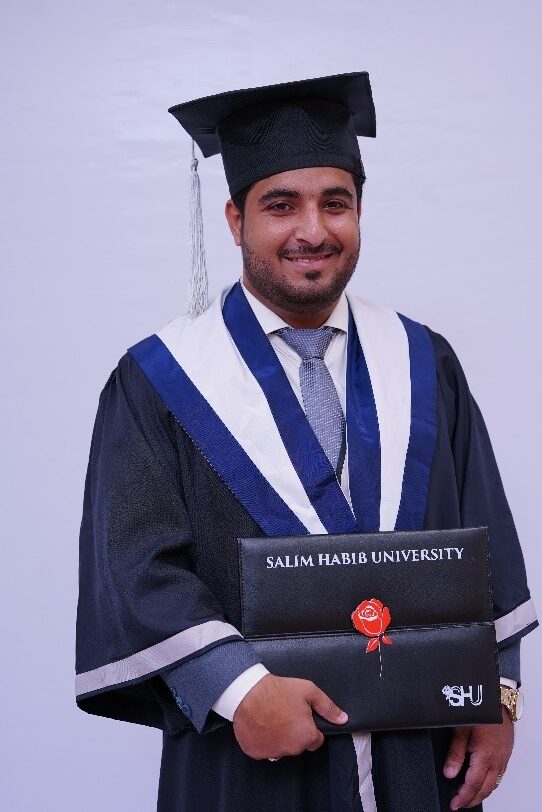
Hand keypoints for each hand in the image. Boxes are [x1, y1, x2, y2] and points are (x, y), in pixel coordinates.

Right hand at [232, 674, 347, 759]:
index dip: (309, 727)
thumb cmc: (279, 690)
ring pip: (281, 748)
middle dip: (294, 733)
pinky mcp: (256, 753)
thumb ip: (328, 707)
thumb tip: (343, 719)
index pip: (316, 740)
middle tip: (284, 714)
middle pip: (298, 745)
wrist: (247, 691)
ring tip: (271, 718)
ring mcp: (272, 753)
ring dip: (279, 738)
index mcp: (306, 736)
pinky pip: (264, 749)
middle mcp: (291, 749)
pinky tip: (260, 725)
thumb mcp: (308, 691)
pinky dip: (263, 741)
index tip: (299, 716)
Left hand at [443, 707, 513, 809]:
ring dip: (481, 793)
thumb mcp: (461, 730)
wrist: (499, 700)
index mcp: (485, 756)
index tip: (454, 804)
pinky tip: (482, 782)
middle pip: (485, 789)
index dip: (462, 797)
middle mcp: (496, 760)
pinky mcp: (505, 754)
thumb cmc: (479, 711)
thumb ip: (455, 753)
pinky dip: (489, 783)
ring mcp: (503, 758)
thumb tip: (449, 773)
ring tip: (469, 797)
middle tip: (460, 805)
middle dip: (472, 800)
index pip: (473, 785)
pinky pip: (498, 775)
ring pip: (493, 784)